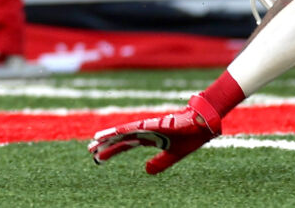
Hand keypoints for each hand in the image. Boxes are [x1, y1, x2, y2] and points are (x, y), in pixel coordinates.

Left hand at [88, 94, 221, 173]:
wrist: (205, 124)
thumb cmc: (190, 136)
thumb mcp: (173, 156)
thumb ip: (159, 163)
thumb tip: (145, 170)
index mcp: (149, 138)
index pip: (125, 145)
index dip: (111, 150)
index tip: (98, 156)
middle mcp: (146, 131)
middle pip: (120, 139)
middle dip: (105, 144)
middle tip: (89, 150)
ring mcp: (149, 126)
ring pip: (124, 132)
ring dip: (110, 136)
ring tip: (95, 141)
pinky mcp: (155, 124)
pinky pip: (136, 128)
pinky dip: (124, 130)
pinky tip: (114, 133)